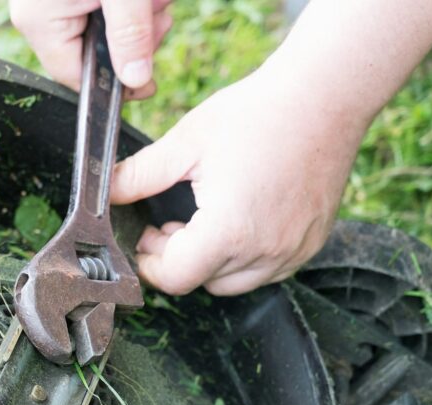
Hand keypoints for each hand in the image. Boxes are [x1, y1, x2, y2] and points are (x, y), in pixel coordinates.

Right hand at [10, 0, 172, 93]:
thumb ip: (130, 34)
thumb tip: (135, 80)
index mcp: (40, 23)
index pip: (76, 76)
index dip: (116, 83)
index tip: (148, 84)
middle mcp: (35, 15)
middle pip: (89, 54)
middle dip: (131, 41)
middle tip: (159, 18)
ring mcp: (45, 1)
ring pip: (97, 30)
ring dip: (132, 19)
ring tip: (153, 0)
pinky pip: (93, 10)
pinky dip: (121, 5)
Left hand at [110, 66, 367, 295]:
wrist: (324, 95)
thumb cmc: (259, 113)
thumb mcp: (185, 143)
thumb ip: (138, 176)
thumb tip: (107, 192)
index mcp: (229, 231)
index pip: (174, 279)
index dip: (150, 264)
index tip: (145, 239)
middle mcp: (265, 251)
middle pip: (201, 281)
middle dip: (176, 259)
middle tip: (168, 224)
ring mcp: (292, 251)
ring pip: (233, 282)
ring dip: (209, 261)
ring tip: (202, 220)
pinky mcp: (310, 244)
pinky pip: (266, 270)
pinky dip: (244, 257)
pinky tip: (236, 219)